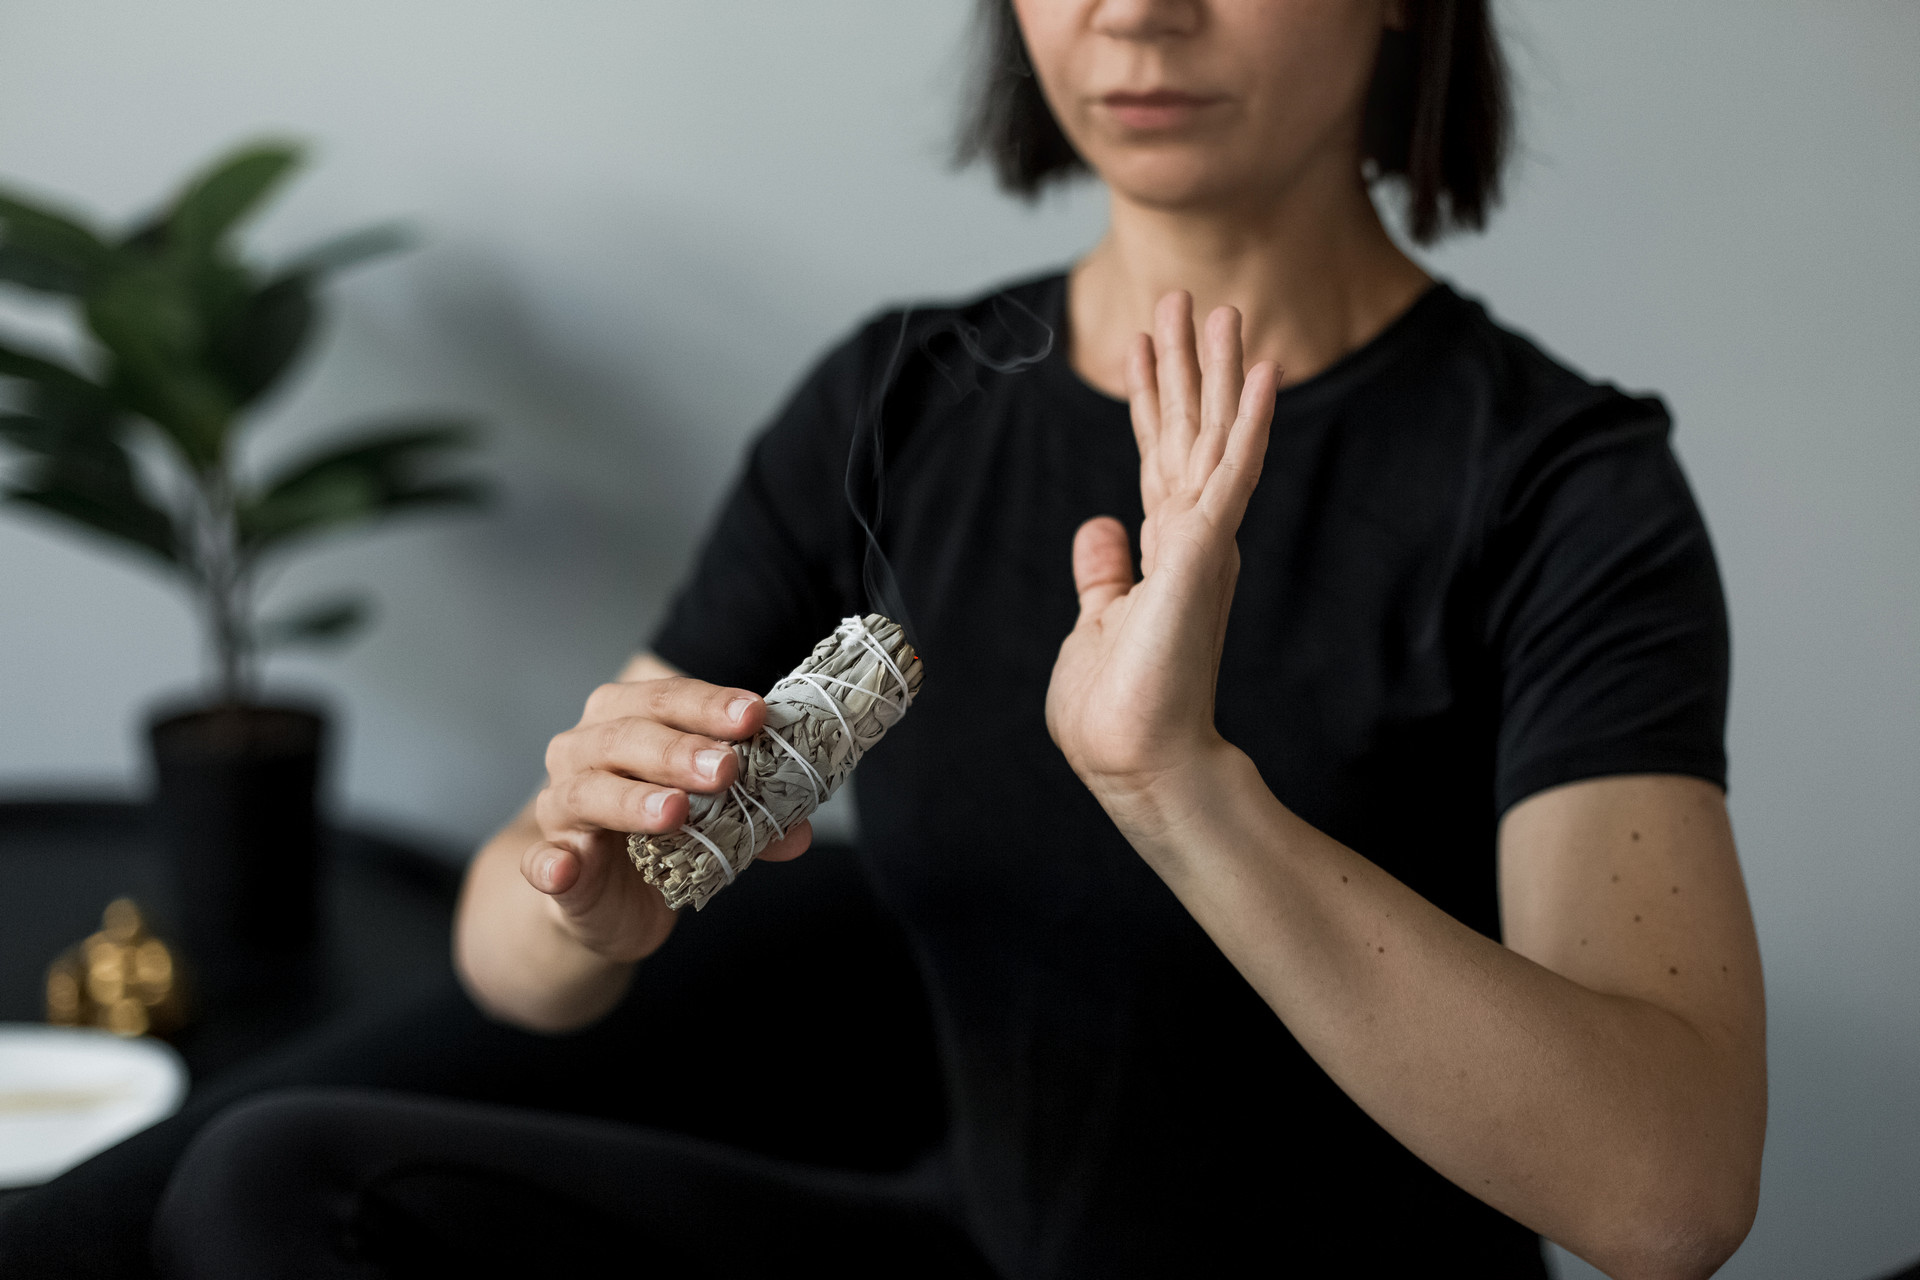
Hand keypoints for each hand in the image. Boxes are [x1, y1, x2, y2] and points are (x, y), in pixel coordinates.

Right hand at [524, 674, 812, 961]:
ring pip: (588, 791)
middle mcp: (584, 752)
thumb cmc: (660, 836)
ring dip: (632, 800)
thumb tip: (799, 830)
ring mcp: (560, 807)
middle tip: (727, 768)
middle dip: (679, 750)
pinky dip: (549, 864)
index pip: (667, 698)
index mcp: (626, 720)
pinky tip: (563, 868)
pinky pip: (542, 862)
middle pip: (626, 736)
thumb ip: (752, 818)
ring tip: (675, 811)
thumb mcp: (714, 820)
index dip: (710, 704)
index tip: (754, 715)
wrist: (609, 900)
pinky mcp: (551, 864)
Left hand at [1045, 292, 1276, 828]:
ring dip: (1218, 371)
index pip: (1156, 457)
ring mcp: (1203, 541)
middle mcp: (1190, 538)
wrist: (1136, 757)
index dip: (1152, 398)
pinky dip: (1247, 420)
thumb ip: (1104, 572)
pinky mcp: (1206, 550)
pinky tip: (1262, 371)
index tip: (1146, 342)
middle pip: (1187, 432)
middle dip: (1184, 364)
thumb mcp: (1098, 622)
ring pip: (1213, 436)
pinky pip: (1233, 471)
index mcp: (1162, 551)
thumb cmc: (1115, 708)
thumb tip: (1099, 531)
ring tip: (1224, 308)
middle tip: (1185, 298)